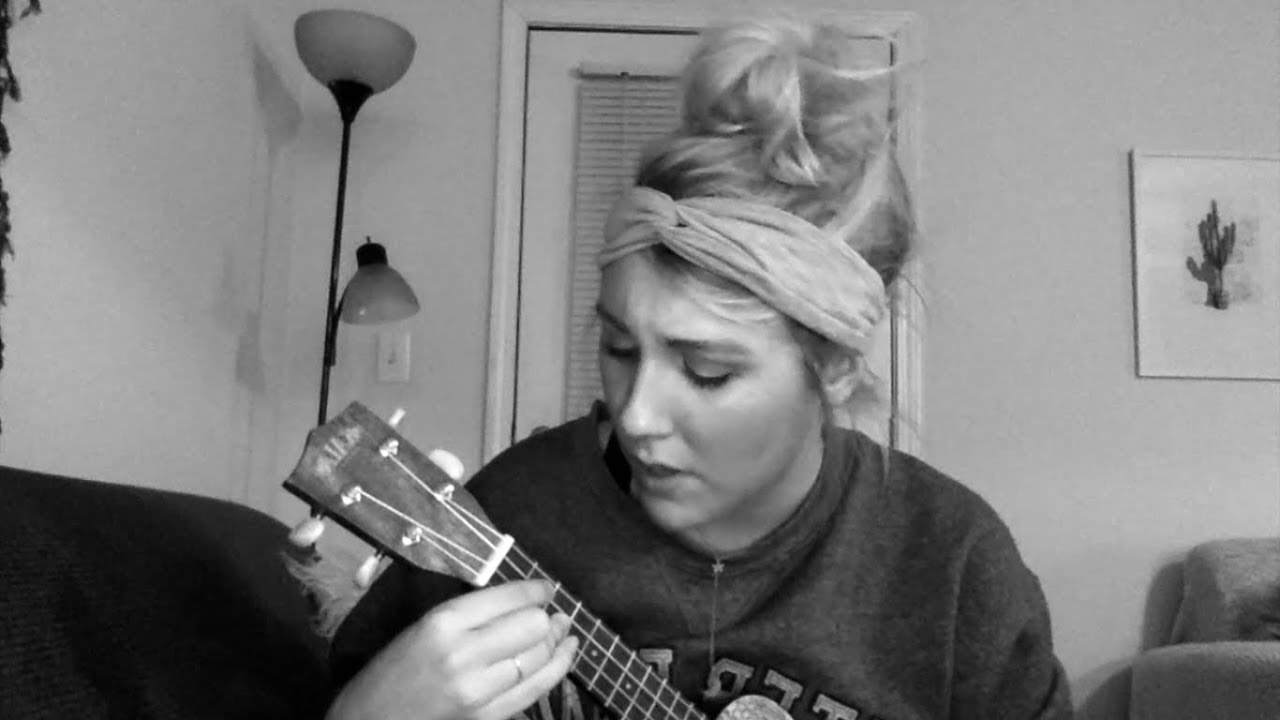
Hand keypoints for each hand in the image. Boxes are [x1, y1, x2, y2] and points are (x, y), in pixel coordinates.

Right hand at [327, 579, 578, 719]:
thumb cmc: (390, 670)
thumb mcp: (421, 626)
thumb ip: (469, 612)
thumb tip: (522, 598)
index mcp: (443, 622)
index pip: (509, 598)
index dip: (536, 590)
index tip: (546, 589)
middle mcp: (464, 653)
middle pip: (532, 626)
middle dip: (547, 617)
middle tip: (551, 613)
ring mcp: (478, 690)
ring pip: (539, 656)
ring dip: (556, 640)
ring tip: (561, 631)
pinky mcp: (487, 717)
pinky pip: (536, 689)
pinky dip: (557, 667)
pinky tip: (566, 652)